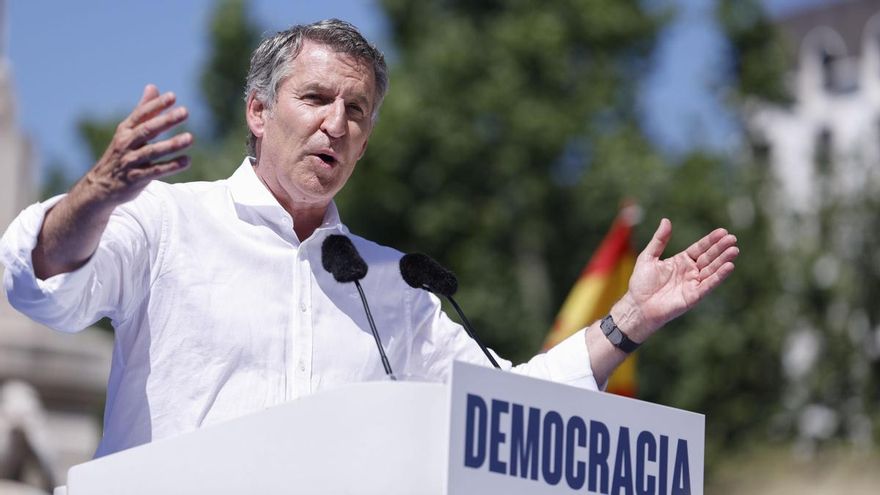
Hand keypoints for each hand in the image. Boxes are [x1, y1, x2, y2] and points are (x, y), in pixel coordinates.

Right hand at [32, 85, 192, 278]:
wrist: (100, 186)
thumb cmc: (120, 154)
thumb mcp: (128, 131)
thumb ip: (143, 110)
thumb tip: (152, 86)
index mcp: (125, 130)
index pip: (141, 114)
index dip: (156, 105)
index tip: (172, 96)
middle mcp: (126, 144)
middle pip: (147, 130)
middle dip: (166, 120)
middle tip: (185, 112)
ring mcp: (130, 162)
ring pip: (152, 151)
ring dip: (171, 145)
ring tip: (190, 138)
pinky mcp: (135, 179)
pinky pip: (155, 172)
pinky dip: (170, 166)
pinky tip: (186, 161)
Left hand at [613, 218, 738, 341]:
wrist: (637, 305)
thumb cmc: (641, 283)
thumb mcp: (648, 257)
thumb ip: (659, 240)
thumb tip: (666, 220)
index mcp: (681, 261)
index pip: (699, 248)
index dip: (710, 240)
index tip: (723, 231)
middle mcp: (690, 271)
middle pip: (708, 257)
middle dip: (720, 248)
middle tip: (732, 238)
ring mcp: (693, 284)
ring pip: (712, 270)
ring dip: (723, 260)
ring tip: (734, 250)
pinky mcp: (694, 296)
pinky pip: (708, 285)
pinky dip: (719, 276)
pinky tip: (729, 266)